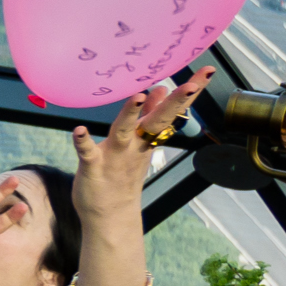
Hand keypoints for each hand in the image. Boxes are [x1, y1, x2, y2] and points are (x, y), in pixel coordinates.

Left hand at [72, 67, 211, 222]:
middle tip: (190, 84)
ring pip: (124, 131)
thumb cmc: (121, 174)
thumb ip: (148, 116)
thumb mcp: (139, 143)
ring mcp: (114, 155)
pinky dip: (83, 141)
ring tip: (138, 97)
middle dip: (174, 102)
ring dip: (130, 114)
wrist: (110, 214)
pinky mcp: (93, 167)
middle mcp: (135, 145)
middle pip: (157, 120)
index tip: (207, 71)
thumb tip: (159, 89)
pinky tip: (79, 130)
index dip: (190, 92)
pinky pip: (87, 152)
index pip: (172, 111)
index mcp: (147, 137)